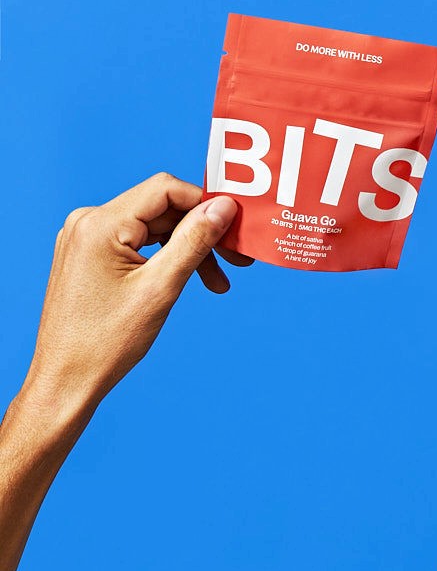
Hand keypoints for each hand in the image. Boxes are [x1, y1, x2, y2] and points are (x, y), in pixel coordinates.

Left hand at [22, 173, 248, 417]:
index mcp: (99, 225)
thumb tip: (224, 206)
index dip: (206, 203)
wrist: (65, 381)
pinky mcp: (89, 256)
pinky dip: (167, 258)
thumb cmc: (105, 342)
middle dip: (202, 232)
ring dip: (188, 248)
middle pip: (162, 209)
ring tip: (217, 280)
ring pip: (154, 228)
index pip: (166, 189)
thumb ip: (194, 240)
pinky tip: (189, 279)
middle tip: (237, 259)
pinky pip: (139, 243)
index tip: (236, 226)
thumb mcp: (161, 287)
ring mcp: (86, 240)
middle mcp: (88, 223)